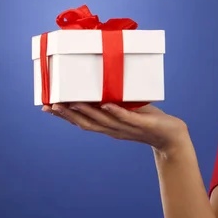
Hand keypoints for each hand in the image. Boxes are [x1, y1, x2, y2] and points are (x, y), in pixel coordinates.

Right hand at [42, 102, 188, 153]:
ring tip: (72, 102)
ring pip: (103, 121)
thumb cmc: (149, 120)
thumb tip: (104, 80)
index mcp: (109, 126)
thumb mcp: (129, 108)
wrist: (171, 136)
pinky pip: (127, 118)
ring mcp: (127, 128)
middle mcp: (114, 129)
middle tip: (50, 105)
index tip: (46, 107)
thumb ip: (116, 99)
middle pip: (87, 123)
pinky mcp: (142, 124)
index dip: (64, 115)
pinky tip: (107, 105)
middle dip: (68, 114)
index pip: (82, 122)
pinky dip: (116, 112)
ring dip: (87, 111)